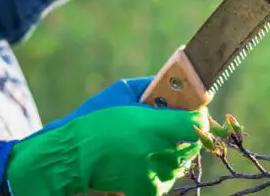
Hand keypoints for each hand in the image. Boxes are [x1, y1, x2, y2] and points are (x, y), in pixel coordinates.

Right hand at [6, 78, 206, 195]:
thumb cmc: (95, 119)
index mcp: (155, 126)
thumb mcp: (122, 92)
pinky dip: (160, 170)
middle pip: (194, 143)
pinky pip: (166, 179)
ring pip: (182, 162)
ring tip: (152, 144)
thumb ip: (151, 86)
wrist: (71, 155)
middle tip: (172, 126)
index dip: (198, 115)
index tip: (194, 111)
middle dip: (186, 133)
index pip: (197, 123)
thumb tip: (175, 84)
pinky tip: (144, 160)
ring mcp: (155, 175)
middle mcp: (159, 153)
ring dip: (174, 152)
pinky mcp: (148, 191)